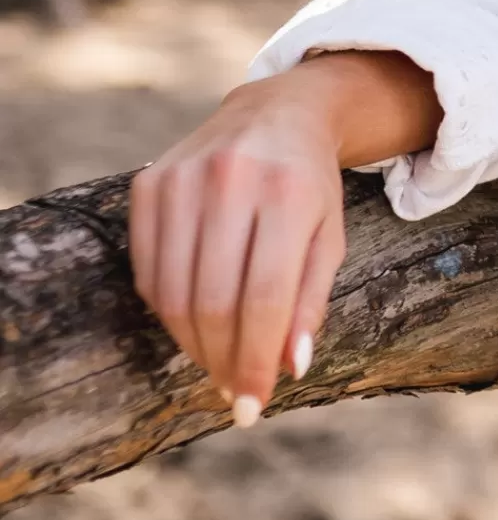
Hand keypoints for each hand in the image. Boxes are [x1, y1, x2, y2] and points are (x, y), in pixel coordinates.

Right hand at [128, 51, 440, 421]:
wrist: (276, 114)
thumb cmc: (310, 189)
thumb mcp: (328, 239)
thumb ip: (310, 302)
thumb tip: (289, 367)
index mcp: (287, 194)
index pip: (264, 298)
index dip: (255, 360)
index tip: (253, 405)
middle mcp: (230, 181)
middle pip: (214, 300)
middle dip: (222, 360)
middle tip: (231, 393)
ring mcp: (181, 179)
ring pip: (172, 292)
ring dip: (192, 343)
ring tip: (215, 364)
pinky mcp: (147, 183)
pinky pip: (146, 269)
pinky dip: (166, 309)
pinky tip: (191, 324)